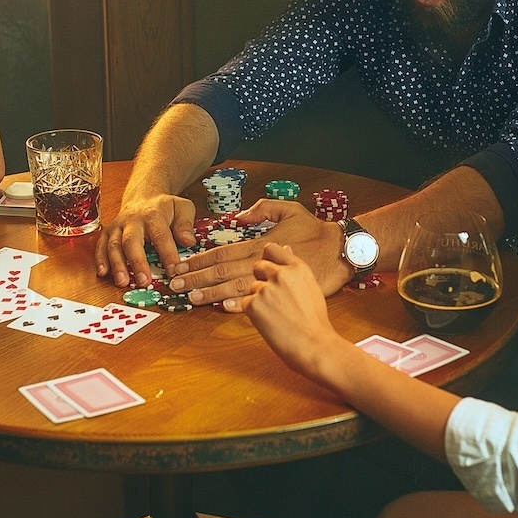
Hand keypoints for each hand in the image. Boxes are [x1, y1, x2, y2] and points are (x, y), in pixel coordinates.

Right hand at [96, 191, 196, 287]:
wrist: (143, 195)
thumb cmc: (164, 207)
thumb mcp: (182, 208)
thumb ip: (186, 224)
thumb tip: (188, 242)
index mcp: (153, 215)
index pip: (161, 236)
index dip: (167, 254)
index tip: (174, 271)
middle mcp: (132, 220)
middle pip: (132, 241)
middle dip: (137, 262)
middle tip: (143, 281)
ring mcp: (118, 226)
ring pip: (114, 245)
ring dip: (117, 265)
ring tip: (123, 282)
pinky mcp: (108, 232)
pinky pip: (101, 246)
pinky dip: (101, 260)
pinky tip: (103, 273)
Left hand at [166, 199, 350, 309]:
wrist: (342, 253)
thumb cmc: (319, 233)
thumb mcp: (292, 210)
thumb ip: (265, 210)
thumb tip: (241, 216)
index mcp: (260, 244)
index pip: (223, 251)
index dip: (200, 259)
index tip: (183, 265)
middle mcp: (261, 262)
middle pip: (222, 270)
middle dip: (196, 277)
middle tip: (174, 283)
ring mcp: (269, 281)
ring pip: (232, 287)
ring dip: (209, 292)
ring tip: (190, 298)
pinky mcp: (281, 296)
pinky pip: (254, 302)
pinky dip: (236, 305)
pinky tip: (221, 308)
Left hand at [238, 242, 343, 387]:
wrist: (314, 345)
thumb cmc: (315, 322)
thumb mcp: (310, 287)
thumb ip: (294, 269)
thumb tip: (285, 248)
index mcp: (297, 268)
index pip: (272, 249)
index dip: (268, 259)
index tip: (270, 268)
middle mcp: (281, 274)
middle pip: (258, 266)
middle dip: (262, 279)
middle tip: (275, 299)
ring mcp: (266, 289)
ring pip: (252, 287)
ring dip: (259, 299)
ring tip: (278, 315)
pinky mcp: (253, 305)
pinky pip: (246, 303)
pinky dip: (254, 314)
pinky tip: (270, 322)